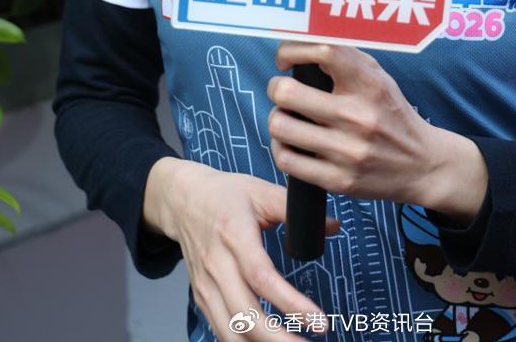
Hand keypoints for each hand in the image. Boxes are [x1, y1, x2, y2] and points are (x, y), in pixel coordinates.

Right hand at [143, 157, 339, 339]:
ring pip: (231, 332)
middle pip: (245, 316)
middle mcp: (217, 265)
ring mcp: (206, 286)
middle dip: (279, 340)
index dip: (291, 304)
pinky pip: (222, 331)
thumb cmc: (224, 195)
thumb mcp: (260, 190)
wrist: (182, 199)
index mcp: (234, 235)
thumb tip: (332, 226)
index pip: (261, 277)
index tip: (318, 321)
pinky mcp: (202, 298)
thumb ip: (293, 209)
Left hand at [267, 41, 487, 219]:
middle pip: (288, 92)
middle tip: (281, 90)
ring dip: (277, 118)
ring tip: (287, 116)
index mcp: (369, 84)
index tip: (286, 60)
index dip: (292, 50)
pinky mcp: (339, 180)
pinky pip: (287, 160)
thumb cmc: (393, 114)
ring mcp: (347, 151)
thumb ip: (344, 57)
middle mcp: (358, 116)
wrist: (423, 165)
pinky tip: (291, 142)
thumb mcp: (378, 77)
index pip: (323, 51)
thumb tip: (301, 41)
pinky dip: (281, 148)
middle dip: (276, 88)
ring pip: (281, 126)